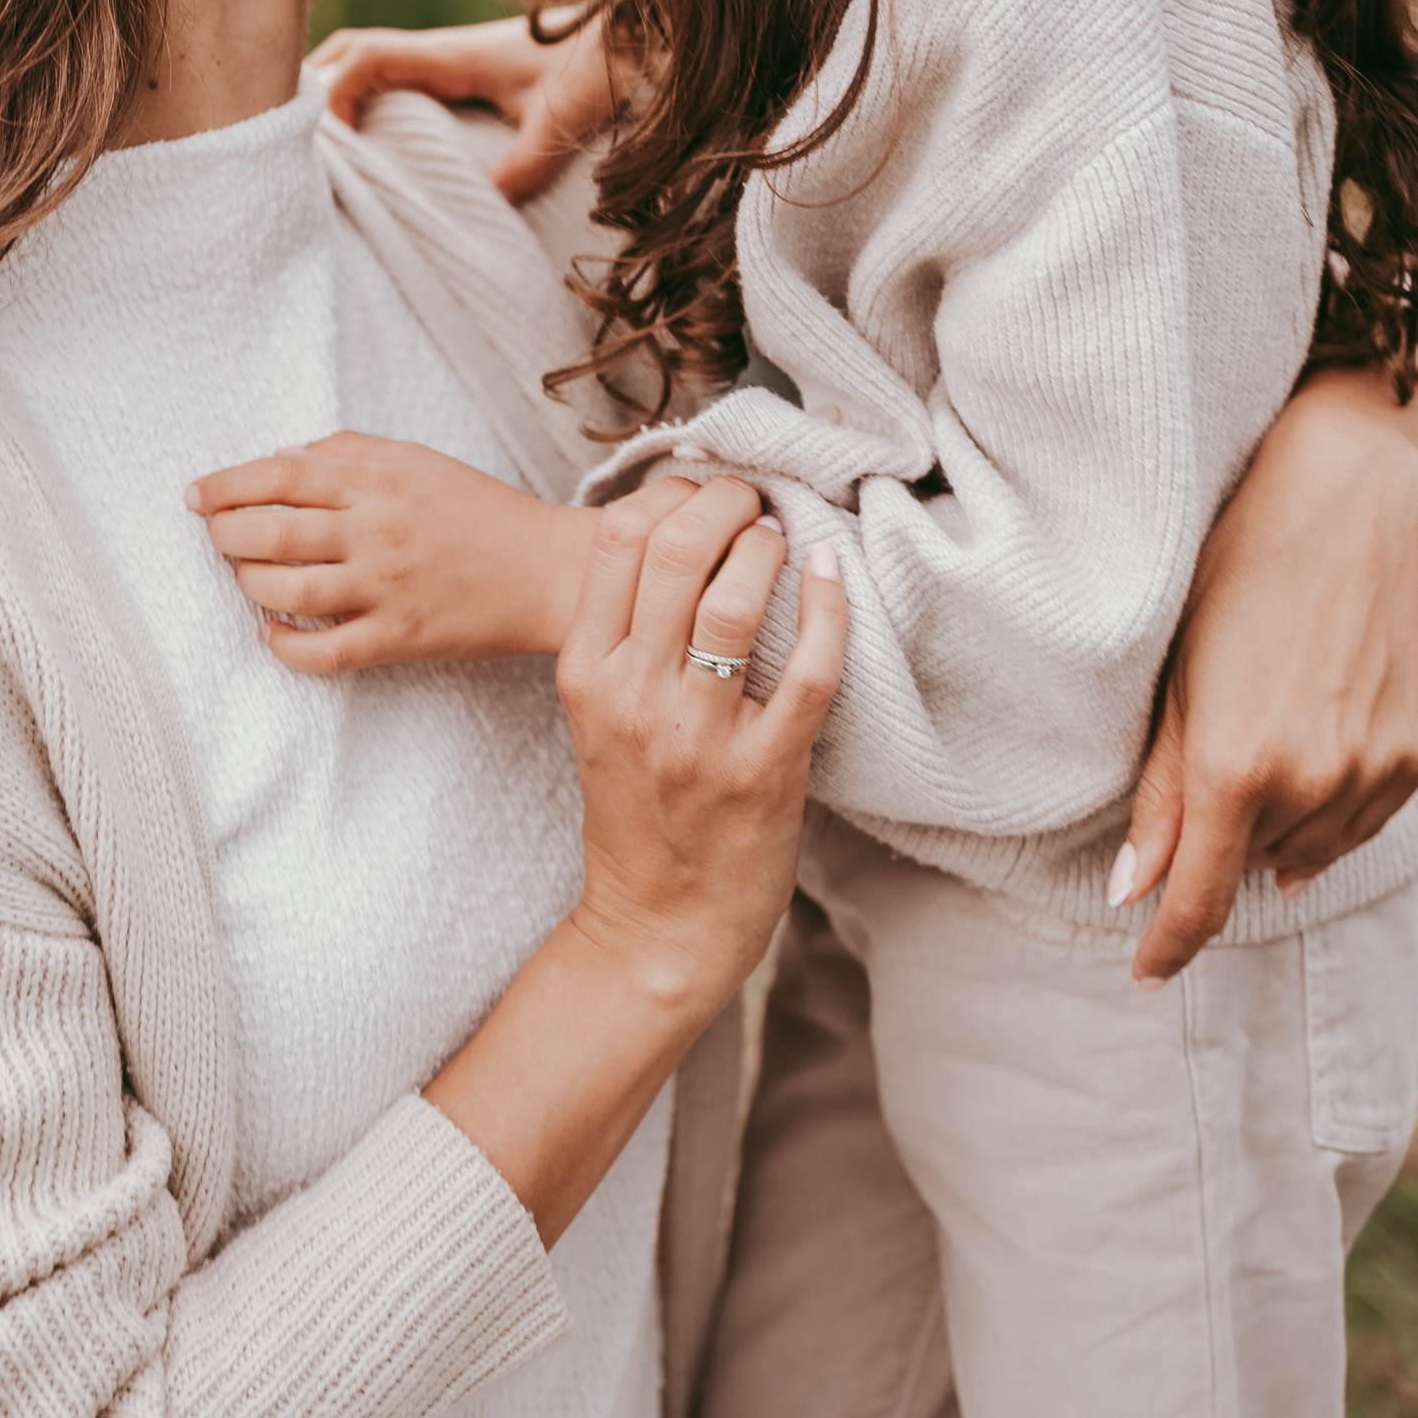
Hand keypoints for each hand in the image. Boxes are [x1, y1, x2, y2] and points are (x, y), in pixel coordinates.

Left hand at [189, 433, 593, 667]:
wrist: (547, 571)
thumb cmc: (480, 510)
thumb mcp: (418, 459)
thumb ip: (348, 451)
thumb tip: (283, 457)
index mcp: (380, 481)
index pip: (282, 475)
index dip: (228, 484)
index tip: (198, 496)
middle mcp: (377, 531)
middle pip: (272, 532)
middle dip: (225, 534)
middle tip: (215, 536)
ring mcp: (387, 588)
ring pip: (287, 590)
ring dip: (248, 583)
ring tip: (244, 577)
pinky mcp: (400, 638)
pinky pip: (325, 652)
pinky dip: (284, 647)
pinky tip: (272, 634)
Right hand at [311, 13, 617, 203]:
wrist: (637, 32)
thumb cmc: (600, 69)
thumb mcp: (561, 122)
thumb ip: (524, 165)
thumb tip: (480, 209)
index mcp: (449, 54)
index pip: (363, 56)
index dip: (331, 93)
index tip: (335, 145)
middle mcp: (439, 51)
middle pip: (348, 51)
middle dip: (313, 87)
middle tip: (297, 142)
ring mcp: (448, 58)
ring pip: (367, 60)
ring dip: (335, 88)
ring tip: (319, 143)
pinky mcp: (462, 70)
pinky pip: (394, 75)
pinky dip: (364, 94)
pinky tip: (368, 135)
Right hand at [422, 480, 846, 1246]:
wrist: (656, 927)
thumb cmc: (636, 814)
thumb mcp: (598, 716)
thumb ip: (622, 638)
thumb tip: (667, 537)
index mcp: (586, 675)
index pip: (615, 544)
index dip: (667, 496)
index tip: (700, 490)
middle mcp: (635, 698)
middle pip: (676, 554)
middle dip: (724, 504)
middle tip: (751, 500)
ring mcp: (699, 736)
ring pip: (737, 602)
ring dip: (769, 548)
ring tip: (782, 537)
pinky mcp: (765, 771)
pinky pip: (809, 670)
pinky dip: (829, 610)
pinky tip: (831, 576)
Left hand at [1116, 366, 1417, 983]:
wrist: (1341, 503)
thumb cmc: (1229, 575)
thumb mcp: (1171, 681)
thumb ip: (1156, 795)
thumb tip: (1130, 891)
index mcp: (1233, 766)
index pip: (1198, 897)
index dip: (1168, 944)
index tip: (1147, 971)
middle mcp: (1311, 781)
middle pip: (1252, 871)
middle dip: (1219, 857)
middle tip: (1200, 796)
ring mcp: (1373, 769)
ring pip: (1310, 855)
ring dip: (1275, 838)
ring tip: (1256, 771)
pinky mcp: (1417, 751)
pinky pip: (1364, 822)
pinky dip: (1330, 816)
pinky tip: (1310, 771)